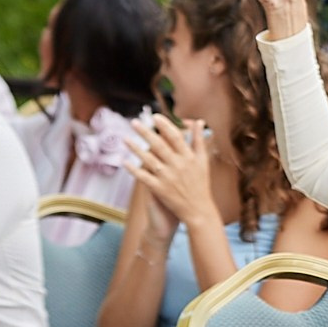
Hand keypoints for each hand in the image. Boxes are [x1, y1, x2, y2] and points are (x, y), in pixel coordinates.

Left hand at [126, 114, 222, 232]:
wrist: (198, 210)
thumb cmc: (201, 183)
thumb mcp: (203, 160)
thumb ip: (199, 140)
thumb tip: (199, 121)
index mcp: (189, 157)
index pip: (175, 137)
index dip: (164, 125)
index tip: (155, 117)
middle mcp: (178, 165)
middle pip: (159, 145)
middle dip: (145, 132)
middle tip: (134, 122)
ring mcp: (168, 177)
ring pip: (148, 159)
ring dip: (135, 148)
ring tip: (125, 139)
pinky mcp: (159, 189)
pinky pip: (143, 177)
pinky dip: (133, 169)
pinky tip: (124, 161)